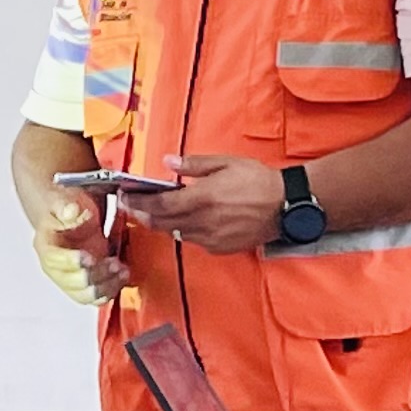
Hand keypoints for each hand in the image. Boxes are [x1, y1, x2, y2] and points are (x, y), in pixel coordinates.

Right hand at [36, 194, 126, 304]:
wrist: (72, 220)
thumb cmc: (67, 211)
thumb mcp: (65, 201)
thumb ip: (66, 205)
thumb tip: (70, 210)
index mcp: (45, 246)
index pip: (54, 260)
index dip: (71, 261)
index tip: (90, 257)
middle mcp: (54, 268)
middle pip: (71, 283)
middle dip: (95, 275)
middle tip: (113, 262)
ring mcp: (70, 280)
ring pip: (85, 295)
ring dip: (106, 285)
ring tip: (122, 269)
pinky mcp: (85, 285)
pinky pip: (96, 298)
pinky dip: (111, 290)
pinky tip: (122, 276)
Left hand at [120, 153, 284, 253]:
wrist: (286, 206)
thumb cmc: (258, 181)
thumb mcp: (225, 163)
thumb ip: (194, 165)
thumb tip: (168, 162)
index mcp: (202, 197)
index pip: (159, 204)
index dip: (138, 201)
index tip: (124, 196)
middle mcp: (203, 221)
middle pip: (161, 222)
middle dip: (142, 214)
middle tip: (129, 206)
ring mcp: (211, 238)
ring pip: (176, 232)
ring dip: (161, 223)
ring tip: (151, 213)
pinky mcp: (220, 248)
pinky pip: (194, 240)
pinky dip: (184, 230)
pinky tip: (183, 221)